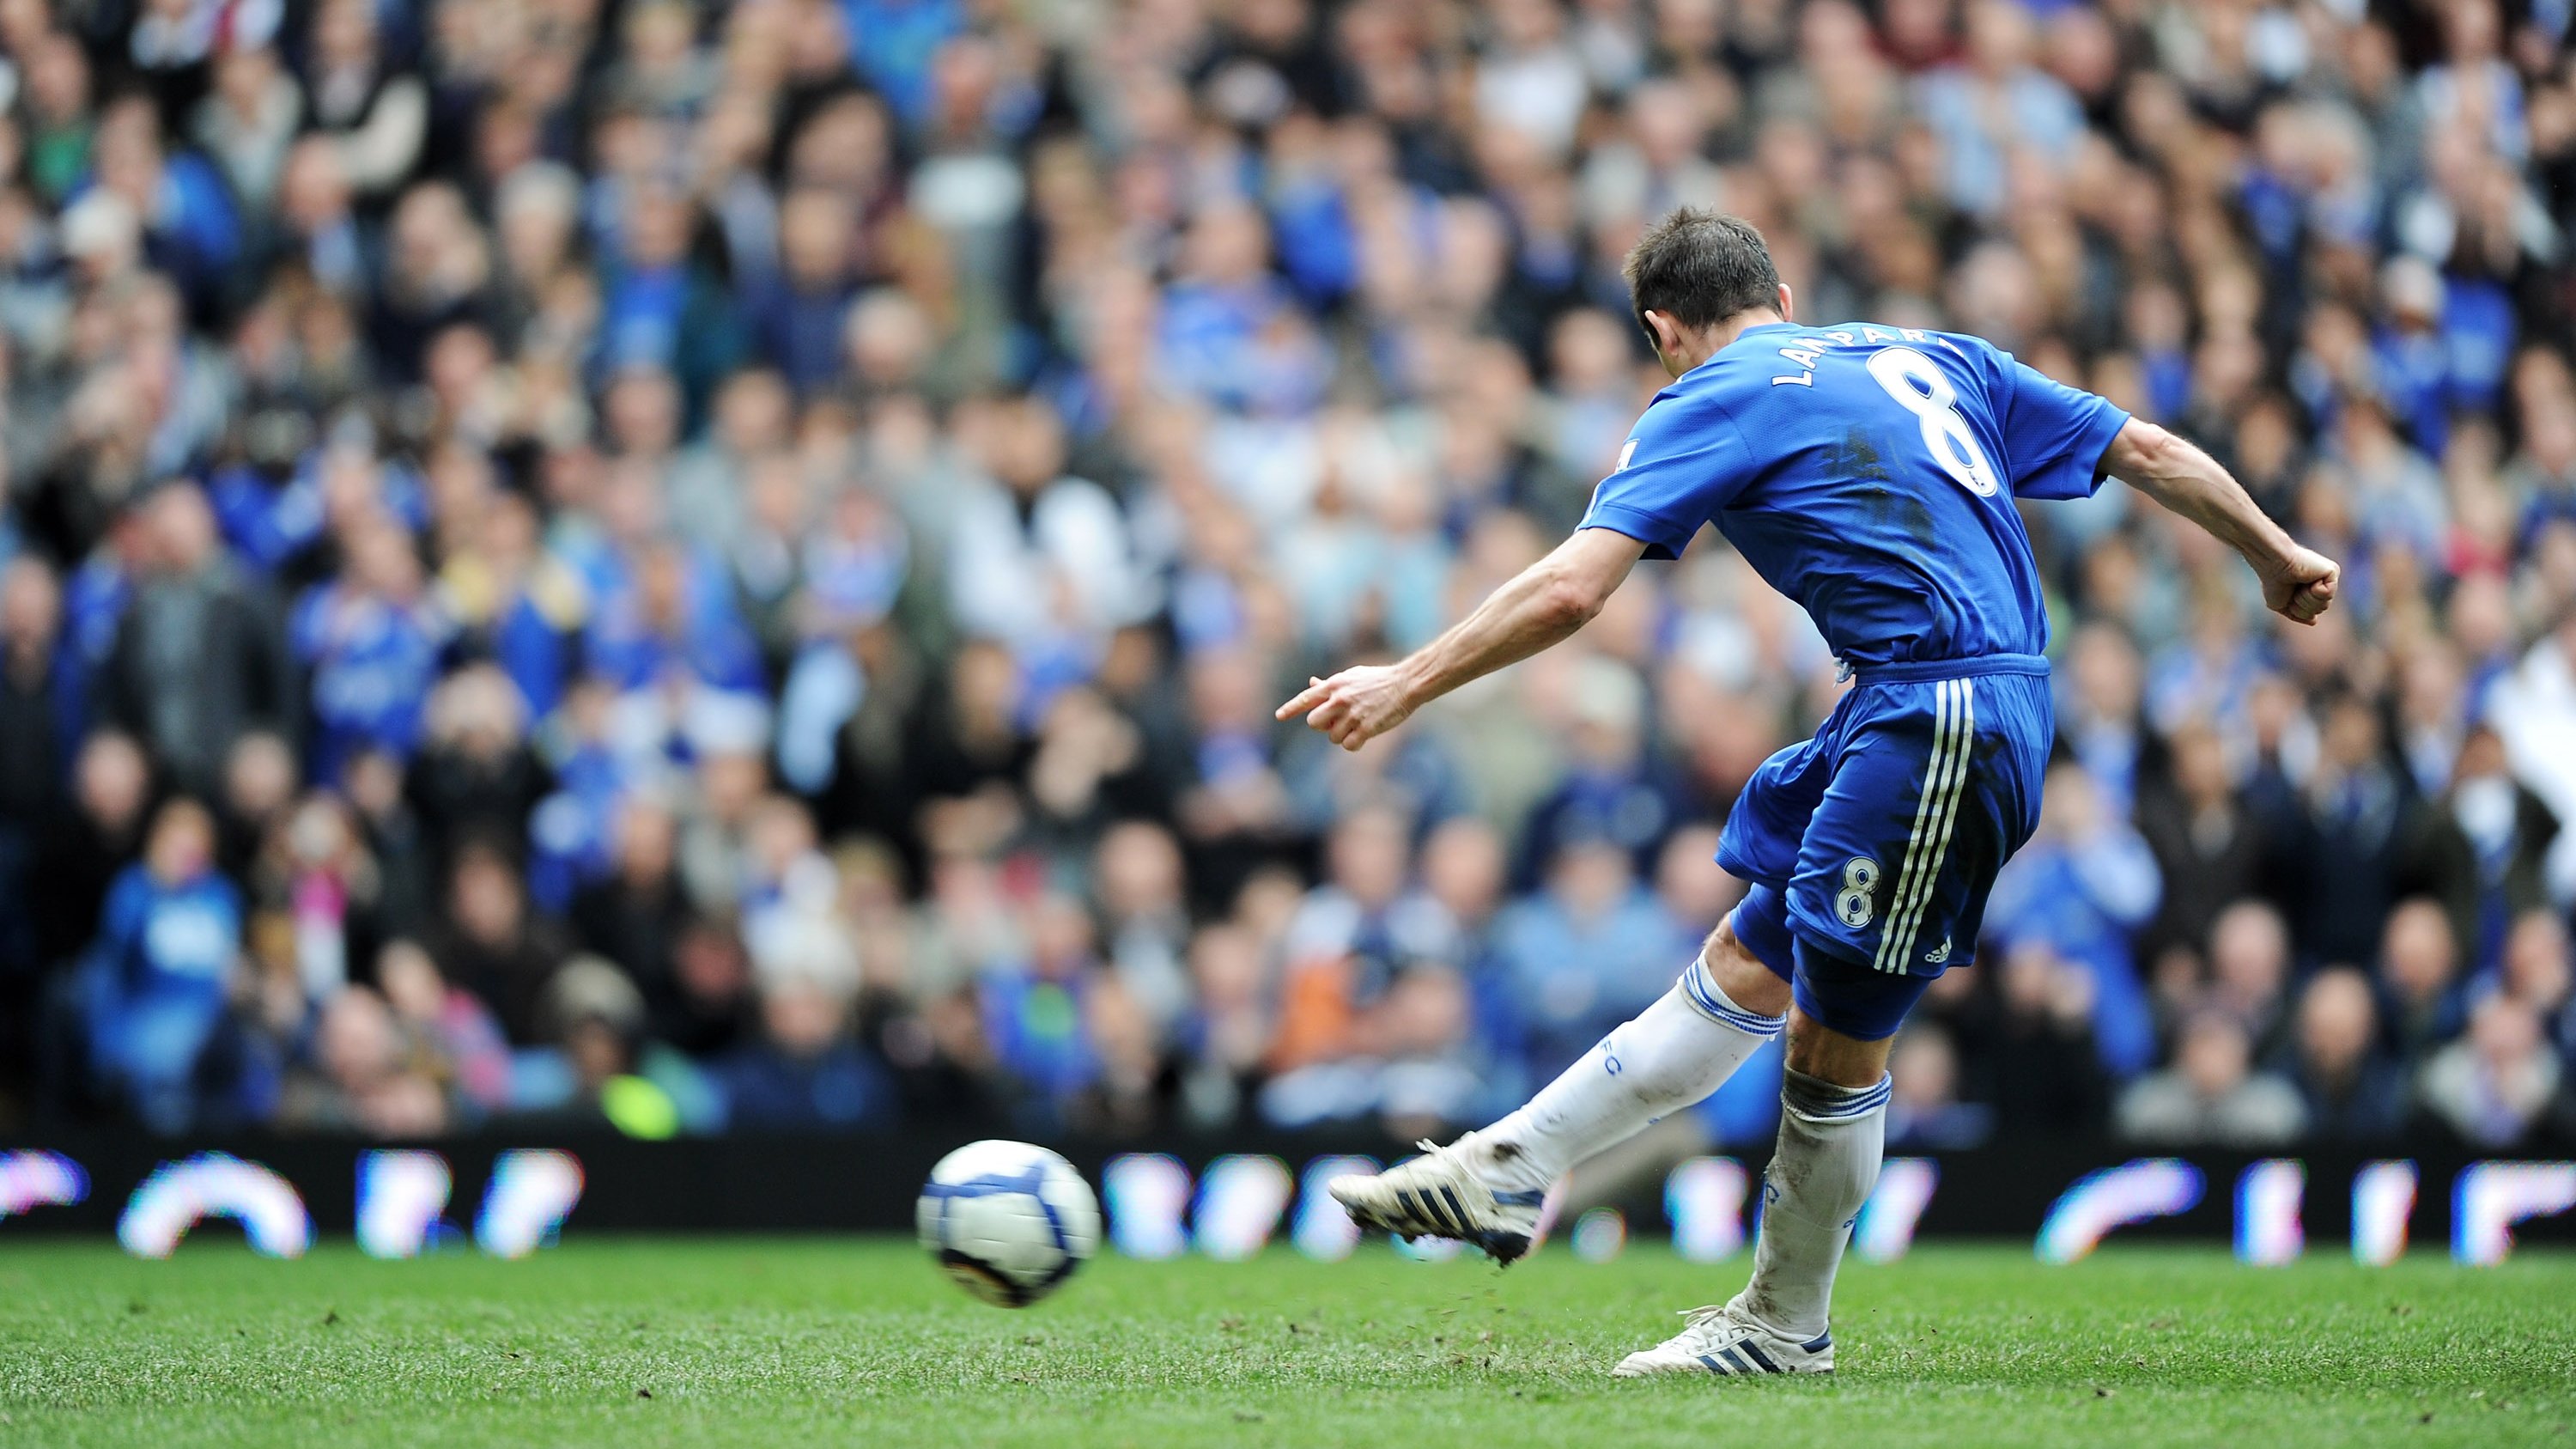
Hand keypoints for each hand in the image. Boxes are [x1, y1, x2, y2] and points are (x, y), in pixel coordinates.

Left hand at [1275, 665, 1416, 751]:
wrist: (1406, 684)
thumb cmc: (1378, 680)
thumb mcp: (1352, 676)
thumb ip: (1330, 684)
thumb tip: (1311, 684)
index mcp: (1335, 685)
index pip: (1306, 698)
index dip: (1291, 708)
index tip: (1279, 716)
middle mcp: (1340, 699)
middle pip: (1314, 723)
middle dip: (1323, 726)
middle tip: (1337, 722)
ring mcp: (1353, 714)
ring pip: (1332, 737)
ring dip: (1342, 735)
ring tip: (1358, 724)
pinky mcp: (1366, 728)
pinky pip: (1349, 746)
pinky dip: (1354, 744)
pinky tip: (1365, 734)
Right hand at [2260, 546, 2339, 625]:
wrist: (2274, 565)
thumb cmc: (2274, 582)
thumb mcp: (2282, 604)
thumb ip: (2297, 615)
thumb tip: (2314, 621)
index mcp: (2312, 588)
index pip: (2315, 610)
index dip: (2299, 610)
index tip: (2288, 595)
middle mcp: (2324, 581)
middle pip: (2321, 608)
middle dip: (2303, 606)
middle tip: (2294, 590)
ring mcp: (2329, 576)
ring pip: (2325, 603)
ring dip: (2307, 599)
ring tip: (2300, 584)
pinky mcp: (2333, 571)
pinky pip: (2328, 593)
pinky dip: (2315, 591)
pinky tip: (2308, 579)